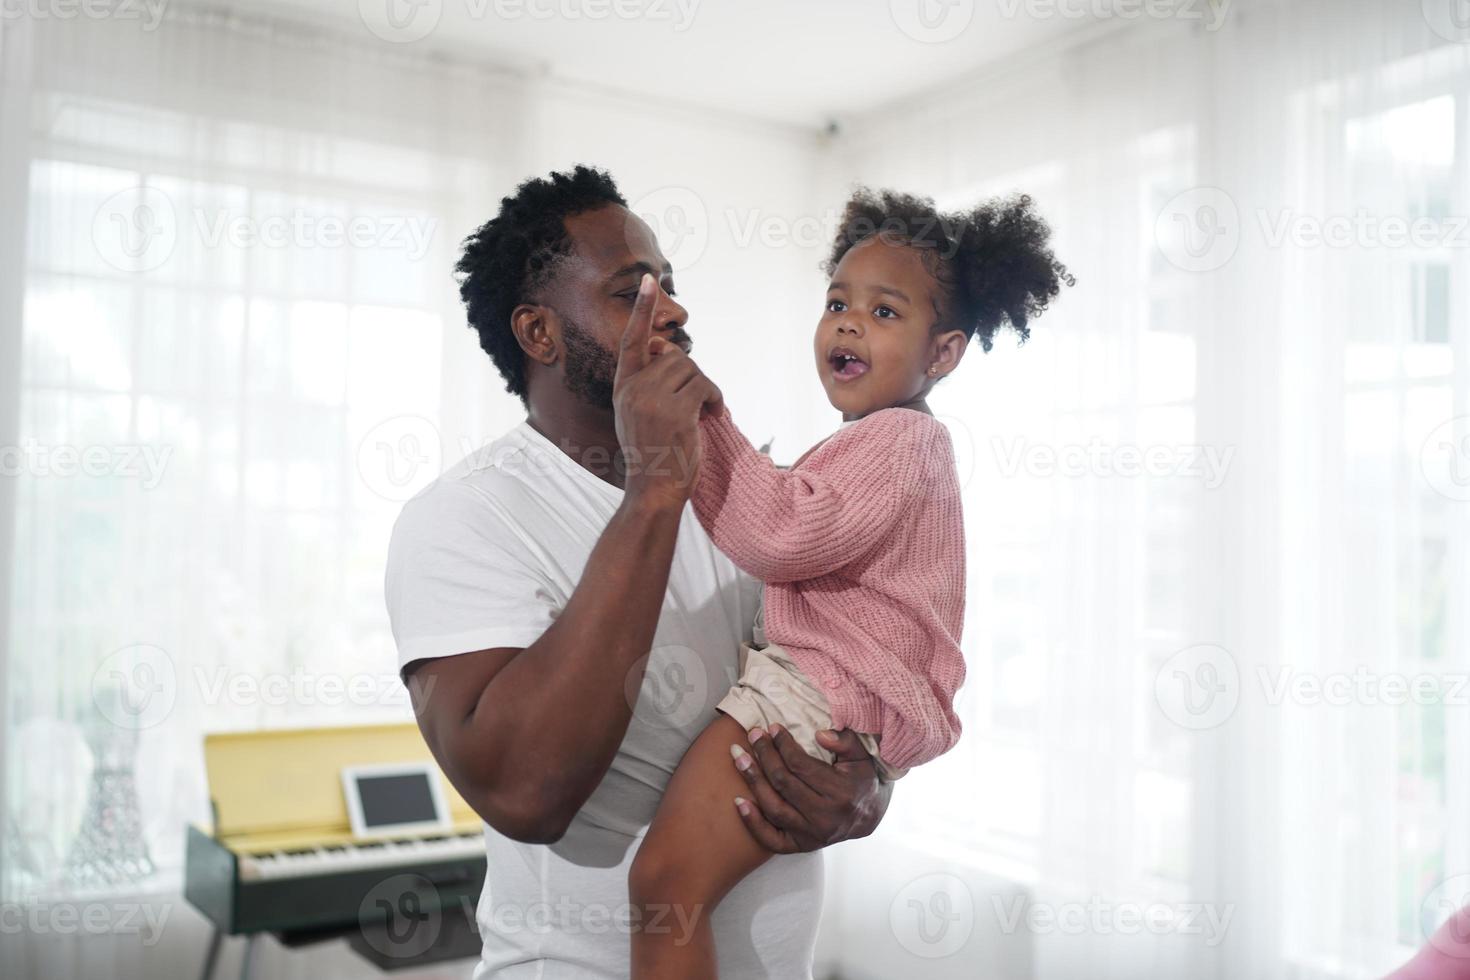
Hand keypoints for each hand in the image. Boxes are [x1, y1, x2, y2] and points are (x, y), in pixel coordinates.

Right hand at [612, 274, 721, 507]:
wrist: (654, 490)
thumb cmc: (654, 454)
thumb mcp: (638, 413)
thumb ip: (648, 382)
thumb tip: (666, 347)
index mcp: (623, 387)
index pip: (631, 341)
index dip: (641, 310)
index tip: (649, 281)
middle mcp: (633, 389)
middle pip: (676, 356)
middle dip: (692, 376)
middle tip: (696, 402)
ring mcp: (652, 400)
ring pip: (692, 370)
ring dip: (706, 389)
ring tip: (703, 412)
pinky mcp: (675, 411)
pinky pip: (705, 387)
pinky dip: (715, 399)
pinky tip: (711, 415)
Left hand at [731, 725, 890, 852]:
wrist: (868, 817)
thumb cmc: (860, 780)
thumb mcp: (862, 756)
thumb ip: (846, 741)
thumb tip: (820, 735)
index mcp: (841, 793)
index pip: (800, 765)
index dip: (783, 744)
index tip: (772, 728)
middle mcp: (824, 817)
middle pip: (783, 783)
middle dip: (764, 755)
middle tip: (753, 735)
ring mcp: (811, 835)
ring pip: (774, 807)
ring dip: (753, 781)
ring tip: (739, 758)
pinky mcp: (801, 846)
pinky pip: (771, 840)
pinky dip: (752, 823)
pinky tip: (738, 802)